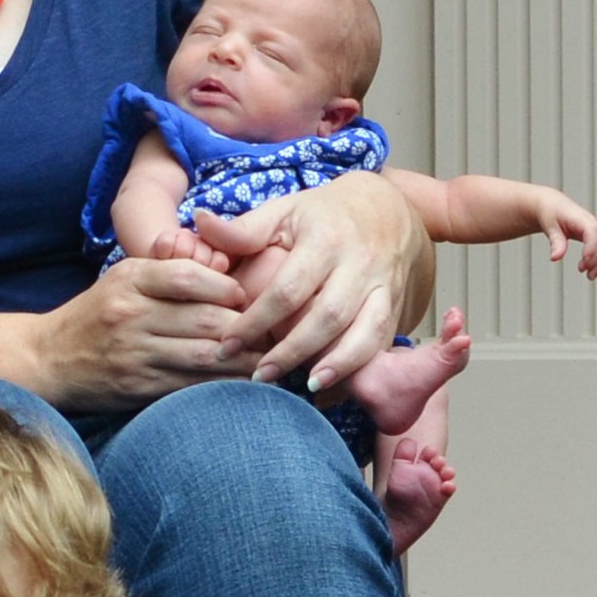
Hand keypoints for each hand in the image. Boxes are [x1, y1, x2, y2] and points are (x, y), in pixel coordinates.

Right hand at [32, 252, 261, 410]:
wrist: (48, 359)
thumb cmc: (96, 314)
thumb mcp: (121, 278)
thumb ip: (165, 268)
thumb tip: (220, 262)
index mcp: (130, 280)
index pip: (190, 276)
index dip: (227, 286)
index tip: (248, 296)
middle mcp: (132, 315)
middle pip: (205, 318)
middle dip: (246, 325)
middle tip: (274, 328)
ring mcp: (135, 354)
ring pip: (206, 355)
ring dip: (244, 358)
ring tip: (267, 356)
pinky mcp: (139, 387)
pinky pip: (192, 384)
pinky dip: (223, 384)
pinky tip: (243, 382)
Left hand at [230, 176, 418, 395]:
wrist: (388, 210)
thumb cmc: (322, 215)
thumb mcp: (284, 211)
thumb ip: (243, 228)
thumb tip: (200, 222)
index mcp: (325, 239)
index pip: (288, 288)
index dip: (256, 321)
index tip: (226, 345)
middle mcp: (359, 263)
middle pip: (328, 316)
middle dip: (292, 351)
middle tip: (259, 376)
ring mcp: (383, 286)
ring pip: (365, 332)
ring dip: (336, 365)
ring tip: (305, 387)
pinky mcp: (396, 305)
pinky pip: (383, 340)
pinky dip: (359, 366)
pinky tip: (333, 385)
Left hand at [537, 192, 596, 279]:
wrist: (552, 205)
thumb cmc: (551, 213)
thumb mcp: (550, 226)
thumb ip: (556, 241)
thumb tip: (556, 258)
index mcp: (581, 218)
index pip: (592, 233)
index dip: (591, 248)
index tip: (584, 262)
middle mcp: (592, 224)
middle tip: (583, 270)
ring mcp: (596, 230)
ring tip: (590, 276)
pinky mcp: (596, 237)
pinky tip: (594, 271)